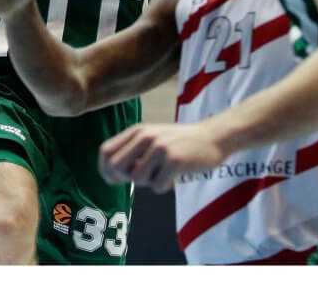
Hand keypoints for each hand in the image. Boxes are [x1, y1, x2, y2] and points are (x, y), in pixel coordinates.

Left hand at [98, 122, 224, 192]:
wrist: (213, 137)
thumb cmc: (180, 142)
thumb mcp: (153, 138)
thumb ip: (133, 152)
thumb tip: (111, 174)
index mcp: (137, 131)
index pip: (105, 151)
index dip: (104, 169)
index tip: (113, 180)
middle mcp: (145, 136)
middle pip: (116, 166)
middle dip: (124, 178)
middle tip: (142, 177)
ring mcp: (160, 147)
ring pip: (137, 179)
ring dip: (149, 182)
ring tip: (163, 173)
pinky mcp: (174, 160)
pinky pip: (157, 186)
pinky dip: (164, 186)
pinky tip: (175, 176)